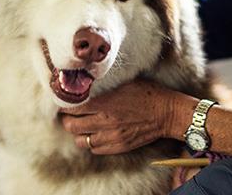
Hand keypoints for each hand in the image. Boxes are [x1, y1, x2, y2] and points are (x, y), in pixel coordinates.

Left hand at [59, 80, 180, 154]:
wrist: (167, 113)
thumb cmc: (147, 93)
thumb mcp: (124, 82)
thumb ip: (103, 85)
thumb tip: (85, 81)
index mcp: (105, 103)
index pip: (72, 106)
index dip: (64, 103)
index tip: (64, 100)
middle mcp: (105, 121)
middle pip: (71, 125)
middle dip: (67, 119)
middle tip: (69, 113)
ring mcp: (111, 137)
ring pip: (81, 140)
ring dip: (78, 132)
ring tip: (81, 124)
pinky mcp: (118, 147)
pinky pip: (95, 149)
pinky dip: (91, 142)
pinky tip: (95, 133)